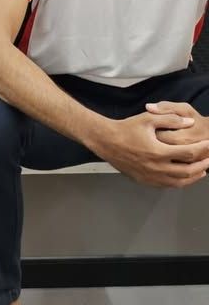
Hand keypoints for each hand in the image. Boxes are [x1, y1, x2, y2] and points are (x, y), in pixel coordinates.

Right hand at [91, 110, 208, 187]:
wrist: (106, 141)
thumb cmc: (126, 128)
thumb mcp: (148, 118)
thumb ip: (171, 119)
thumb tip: (190, 122)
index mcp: (158, 151)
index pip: (189, 153)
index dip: (203, 148)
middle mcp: (156, 167)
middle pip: (188, 171)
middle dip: (203, 165)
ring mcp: (151, 176)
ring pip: (180, 181)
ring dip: (193, 176)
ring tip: (202, 170)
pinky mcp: (145, 181)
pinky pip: (168, 185)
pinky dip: (180, 182)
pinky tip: (184, 177)